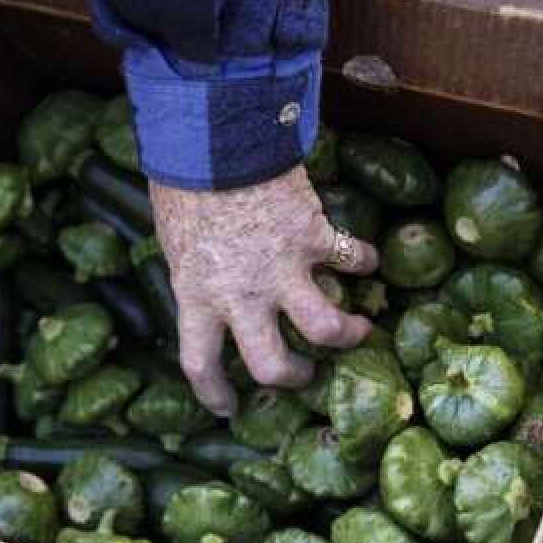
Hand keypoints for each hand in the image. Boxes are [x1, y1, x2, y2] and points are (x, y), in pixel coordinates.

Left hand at [151, 165, 378, 415]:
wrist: (216, 137)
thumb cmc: (183, 181)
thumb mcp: (175, 238)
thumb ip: (196, 270)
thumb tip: (208, 280)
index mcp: (197, 295)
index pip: (200, 363)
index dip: (214, 393)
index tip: (227, 406)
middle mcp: (241, 294)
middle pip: (270, 365)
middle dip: (292, 377)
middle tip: (304, 372)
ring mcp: (283, 268)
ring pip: (325, 328)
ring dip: (347, 334)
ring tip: (360, 330)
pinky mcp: (315, 236)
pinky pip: (351, 257)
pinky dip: (364, 260)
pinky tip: (368, 260)